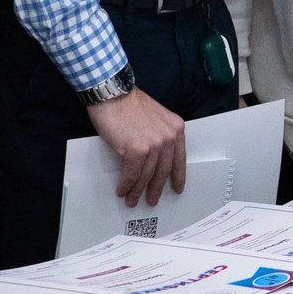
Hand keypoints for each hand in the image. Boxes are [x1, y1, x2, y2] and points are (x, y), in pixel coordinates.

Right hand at [86, 87, 186, 206]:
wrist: (112, 94)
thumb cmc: (128, 103)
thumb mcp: (155, 116)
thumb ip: (159, 134)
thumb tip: (153, 158)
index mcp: (175, 128)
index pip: (179, 158)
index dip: (178, 176)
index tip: (177, 188)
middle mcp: (168, 137)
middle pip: (163, 171)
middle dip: (156, 188)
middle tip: (152, 199)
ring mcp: (153, 145)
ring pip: (147, 176)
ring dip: (138, 191)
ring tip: (132, 199)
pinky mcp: (136, 151)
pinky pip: (132, 175)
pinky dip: (126, 185)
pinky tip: (122, 190)